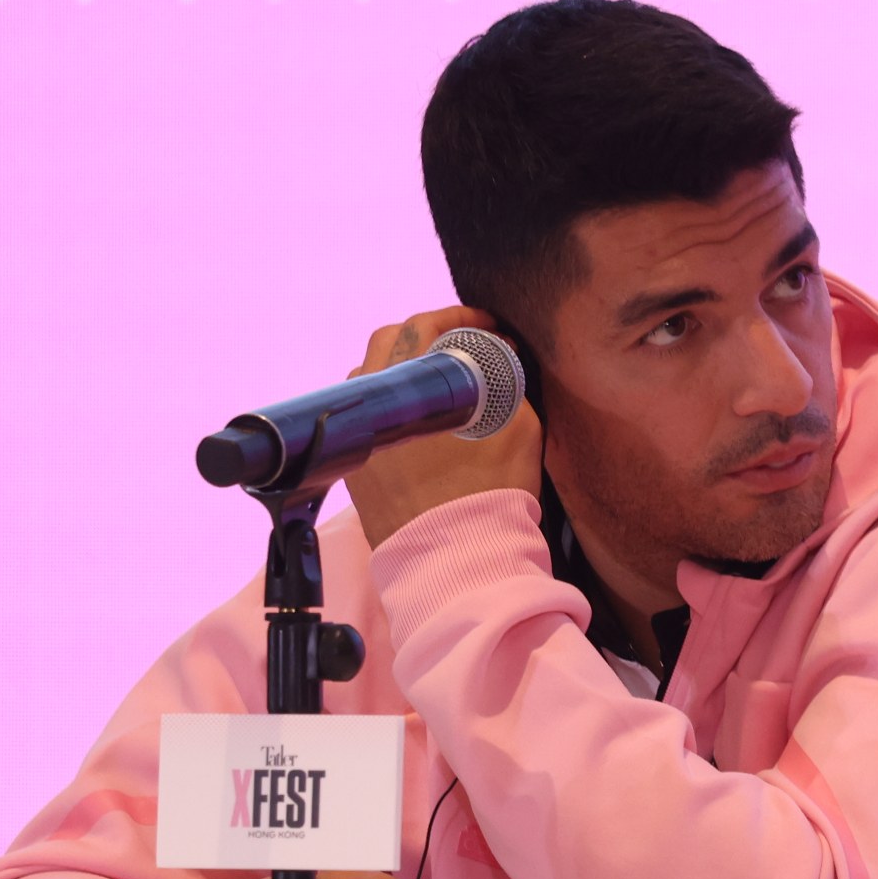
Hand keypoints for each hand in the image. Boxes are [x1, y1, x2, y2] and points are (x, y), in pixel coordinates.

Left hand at [343, 307, 543, 549]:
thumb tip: (497, 358)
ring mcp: (359, 440)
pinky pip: (372, 418)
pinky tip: (427, 420)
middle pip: (386, 344)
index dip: (459, 316)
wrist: (458, 562)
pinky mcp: (357, 470)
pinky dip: (397, 406)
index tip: (488, 325)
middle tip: (464, 342)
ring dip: (406, 369)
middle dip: (426, 334)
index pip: (422, 326)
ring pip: (372, 380)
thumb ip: (506, 381)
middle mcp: (371, 408)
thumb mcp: (520, 426)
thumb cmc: (491, 495)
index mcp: (408, 390)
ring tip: (445, 381)